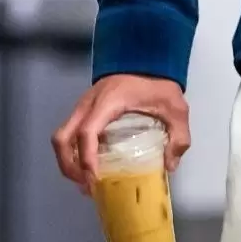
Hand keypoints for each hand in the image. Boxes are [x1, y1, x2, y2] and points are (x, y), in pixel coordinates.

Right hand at [51, 74, 190, 196]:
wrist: (147, 56)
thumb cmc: (158, 81)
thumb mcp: (176, 109)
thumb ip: (178, 137)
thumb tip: (169, 165)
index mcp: (108, 102)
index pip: (86, 132)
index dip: (86, 159)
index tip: (93, 179)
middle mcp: (89, 104)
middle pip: (62, 138)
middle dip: (69, 166)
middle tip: (87, 186)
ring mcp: (83, 106)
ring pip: (62, 137)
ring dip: (68, 162)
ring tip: (87, 181)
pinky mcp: (85, 110)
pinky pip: (70, 133)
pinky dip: (74, 152)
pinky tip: (91, 166)